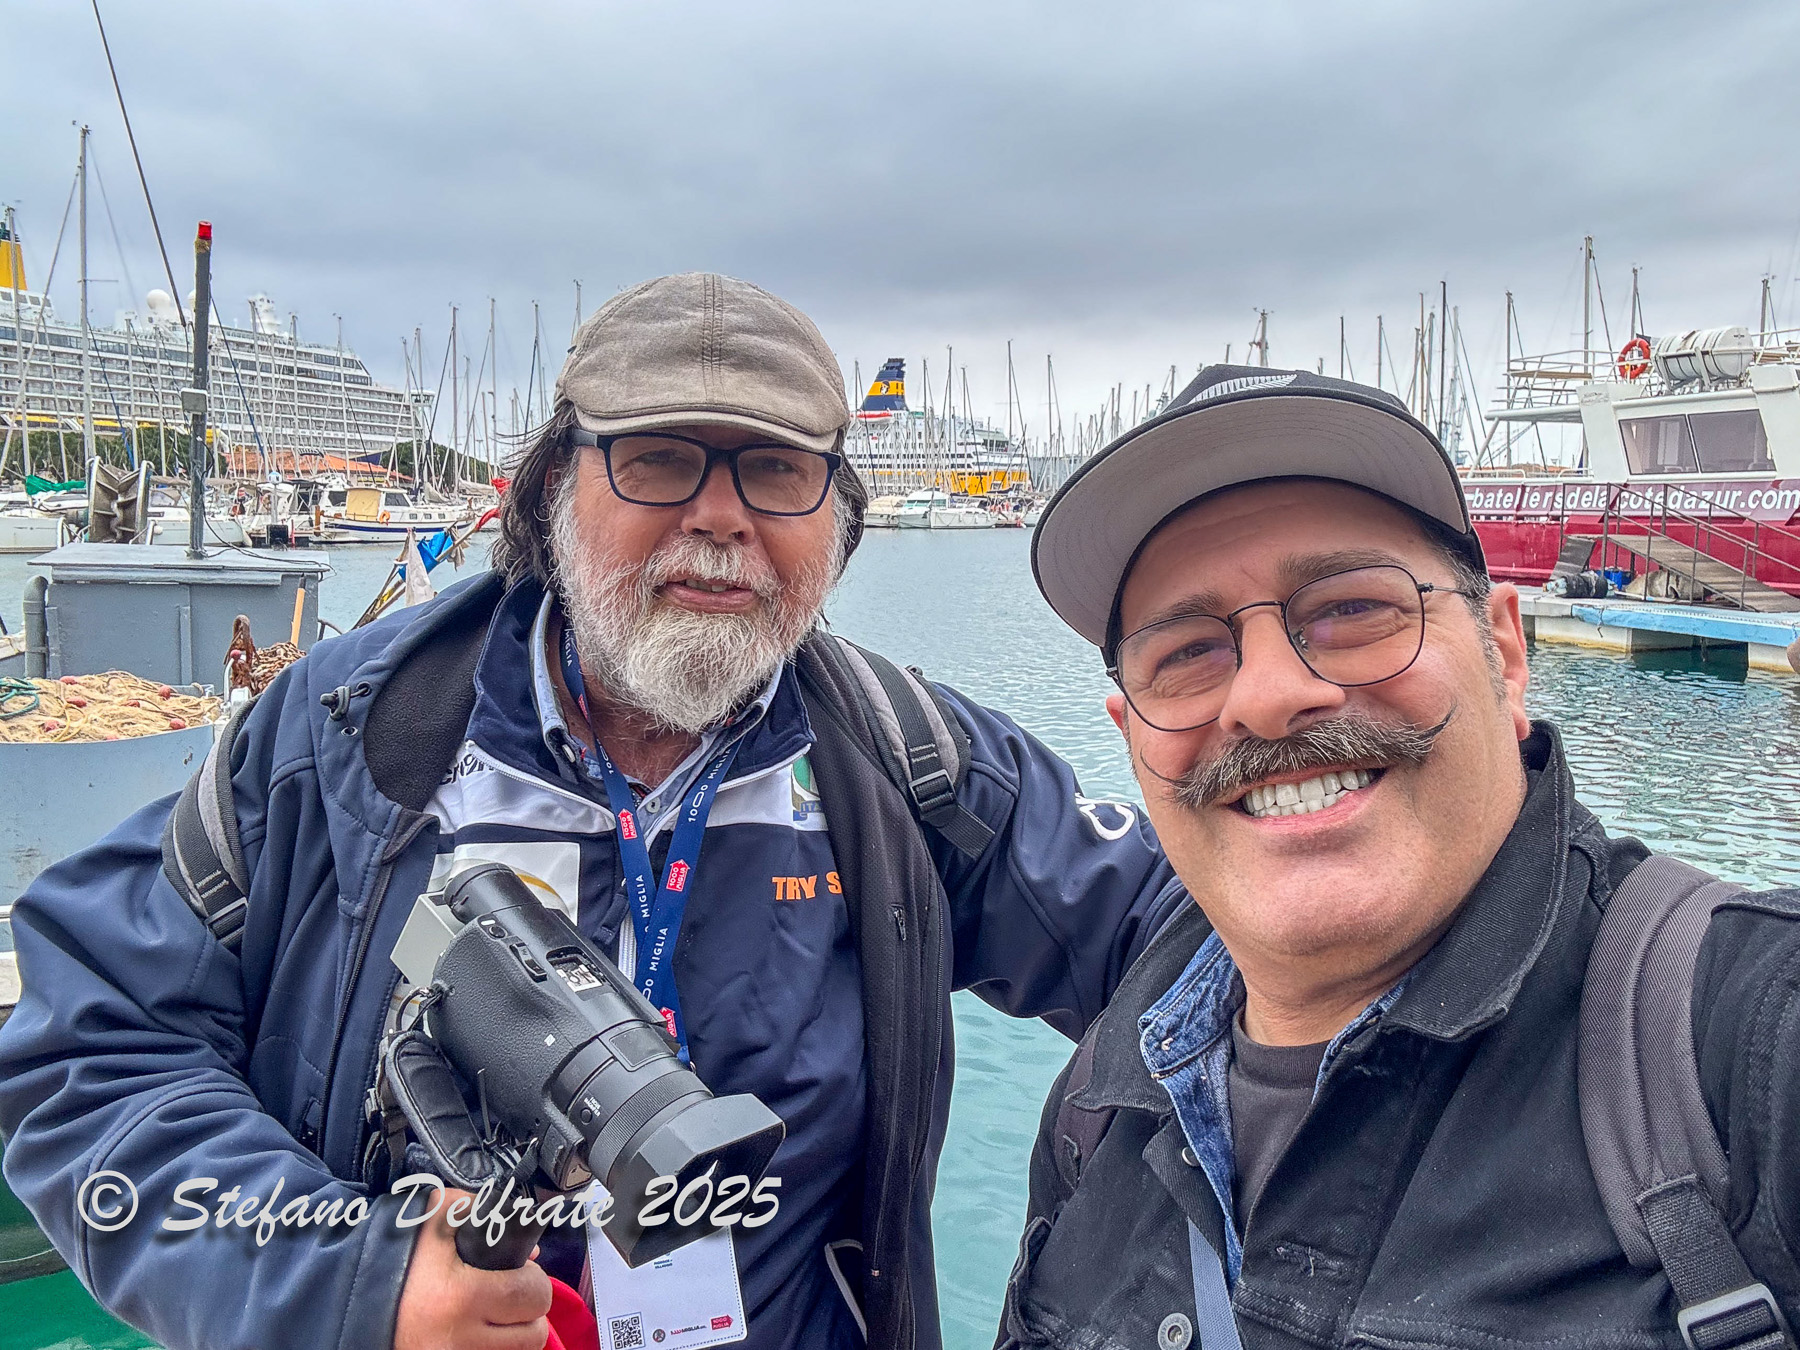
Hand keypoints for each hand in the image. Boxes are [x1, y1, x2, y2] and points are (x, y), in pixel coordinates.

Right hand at [394, 1189, 552, 1349]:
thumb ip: (486, 1212)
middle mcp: (457, 1340)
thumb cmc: (393, 1253)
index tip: (522, 1272)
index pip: (532, 1295)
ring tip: (494, 1313)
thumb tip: (529, 1252)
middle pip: (532, 1334)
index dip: (533, 1279)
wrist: (345, 1294)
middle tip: (511, 1294)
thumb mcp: (438, 1212)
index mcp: (460, 1296)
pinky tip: (479, 1330)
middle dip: (528, 1309)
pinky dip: (492, 1348)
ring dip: (513, 1334)